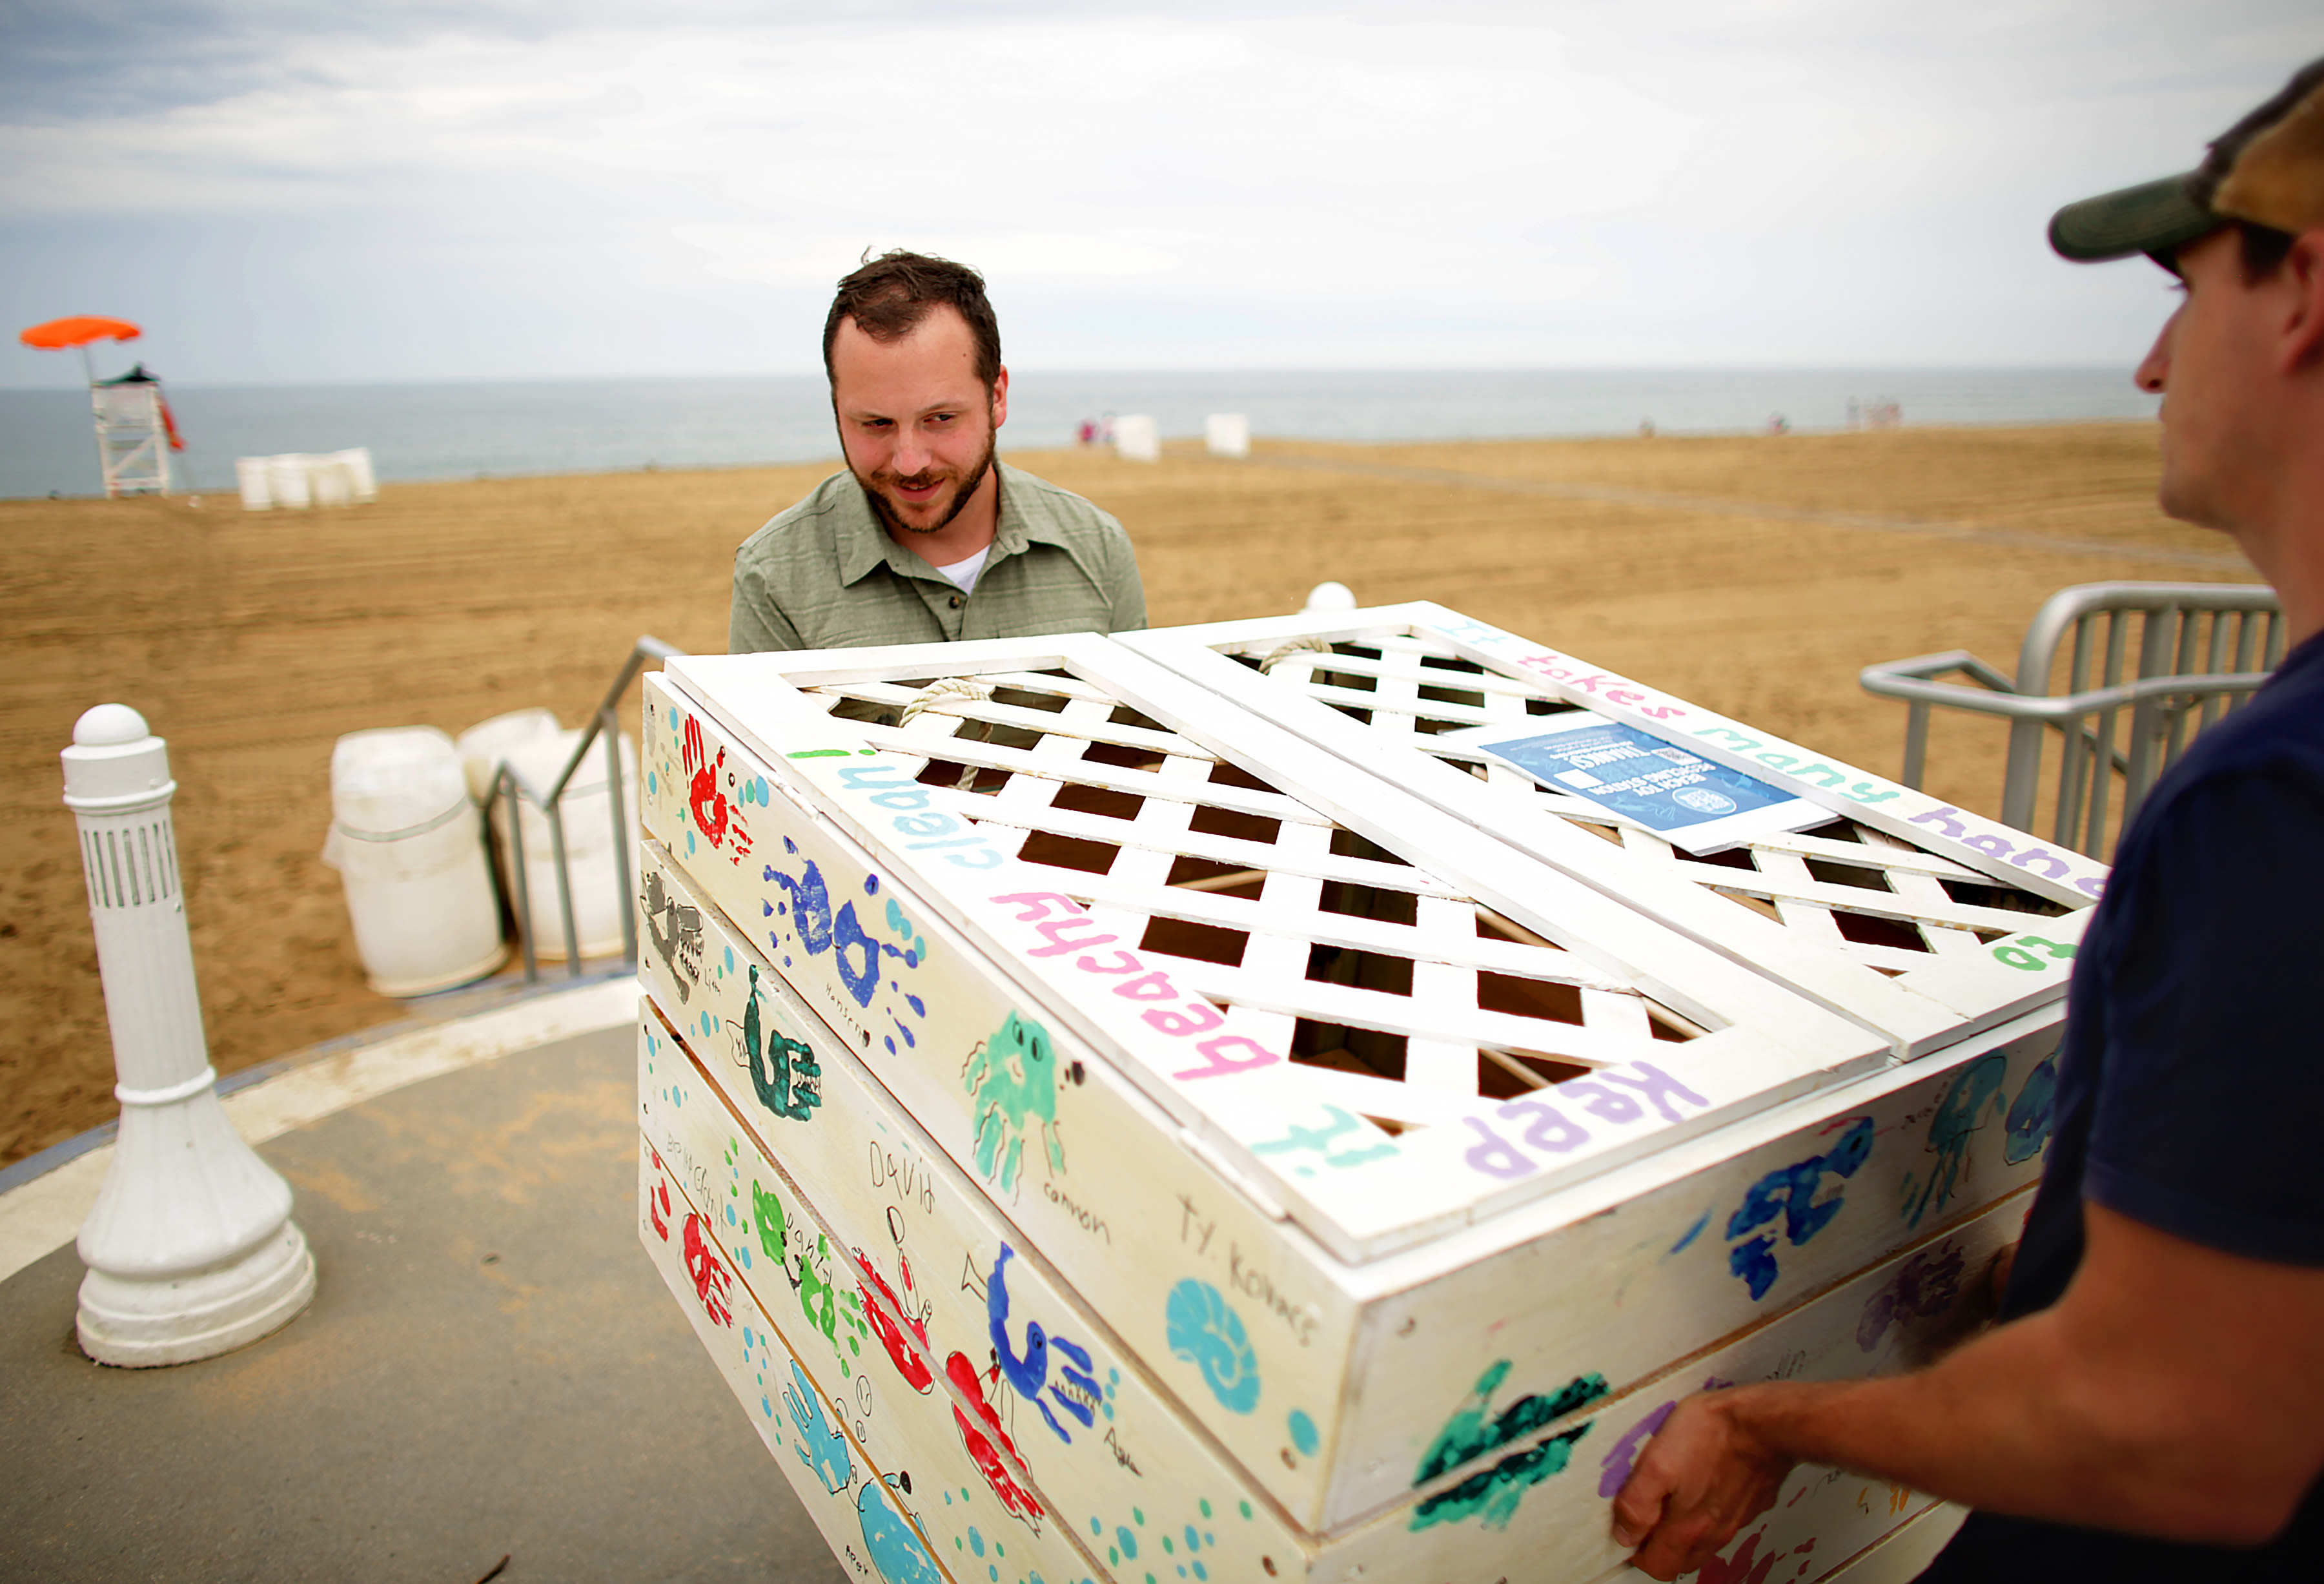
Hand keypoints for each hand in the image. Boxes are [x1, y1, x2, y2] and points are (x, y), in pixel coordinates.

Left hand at [1611, 1389, 1794, 1579]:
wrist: (1765, 1422)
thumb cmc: (1710, 1434)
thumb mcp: (1656, 1463)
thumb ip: (1638, 1503)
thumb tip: (1625, 1534)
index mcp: (1687, 1529)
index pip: (1657, 1567)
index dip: (1637, 1553)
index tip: (1628, 1529)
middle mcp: (1714, 1533)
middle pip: (1681, 1560)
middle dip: (1660, 1546)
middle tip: (1648, 1513)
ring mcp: (1736, 1519)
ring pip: (1704, 1541)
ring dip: (1685, 1530)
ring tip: (1674, 1494)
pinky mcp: (1752, 1501)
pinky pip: (1725, 1518)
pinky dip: (1710, 1511)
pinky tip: (1705, 1480)